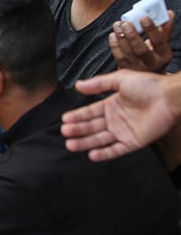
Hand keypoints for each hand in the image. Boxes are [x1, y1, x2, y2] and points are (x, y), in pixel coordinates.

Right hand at [61, 70, 178, 160]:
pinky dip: (105, 154)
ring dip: (85, 142)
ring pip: (100, 139)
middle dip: (78, 130)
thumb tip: (77, 85)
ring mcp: (124, 131)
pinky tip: (92, 155)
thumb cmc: (149, 85)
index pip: (90, 112)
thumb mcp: (120, 79)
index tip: (64, 119)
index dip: (77, 116)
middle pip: (92, 127)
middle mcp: (116, 119)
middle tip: (65, 132)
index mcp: (112, 105)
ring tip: (71, 144)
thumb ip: (98, 84)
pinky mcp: (134, 142)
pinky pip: (116, 150)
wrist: (170, 97)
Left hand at [109, 12, 174, 71]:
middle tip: (126, 23)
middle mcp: (151, 63)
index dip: (151, 30)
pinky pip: (119, 57)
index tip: (144, 17)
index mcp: (164, 55)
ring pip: (128, 53)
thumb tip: (168, 13)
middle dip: (132, 35)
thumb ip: (164, 29)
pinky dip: (114, 45)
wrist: (145, 74)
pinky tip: (113, 35)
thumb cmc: (154, 54)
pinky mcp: (125, 69)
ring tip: (117, 25)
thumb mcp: (162, 43)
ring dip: (121, 37)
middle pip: (141, 50)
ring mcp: (137, 68)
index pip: (159, 42)